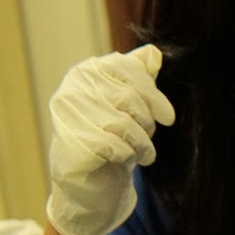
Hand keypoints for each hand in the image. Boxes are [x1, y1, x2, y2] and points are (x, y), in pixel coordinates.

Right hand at [45, 45, 175, 234]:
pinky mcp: (71, 144)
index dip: (154, 95)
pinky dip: (129, 155)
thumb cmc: (111, 136)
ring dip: (142, 143)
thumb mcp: (128, 104)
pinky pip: (116, 145)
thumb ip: (137, 76)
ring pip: (124, 124)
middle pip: (130, 98)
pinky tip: (127, 160)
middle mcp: (71, 90)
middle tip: (147, 136)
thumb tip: (153, 52)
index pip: (128, 70)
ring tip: (142, 152)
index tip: (168, 118)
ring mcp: (67, 117)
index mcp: (85, 73)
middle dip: (147, 122)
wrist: (89, 182)